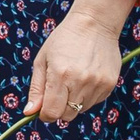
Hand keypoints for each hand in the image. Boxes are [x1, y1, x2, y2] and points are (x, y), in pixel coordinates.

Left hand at [24, 5, 123, 127]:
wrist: (94, 23)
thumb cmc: (64, 40)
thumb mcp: (42, 60)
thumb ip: (36, 89)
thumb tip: (30, 113)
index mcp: (60, 75)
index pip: (51, 113)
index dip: (45, 113)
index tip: (44, 106)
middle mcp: (80, 82)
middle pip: (66, 116)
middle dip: (59, 108)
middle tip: (59, 89)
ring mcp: (97, 84)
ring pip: (80, 110)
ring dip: (74, 101)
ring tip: (74, 78)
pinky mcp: (109, 84)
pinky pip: (94, 102)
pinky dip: (87, 95)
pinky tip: (86, 77)